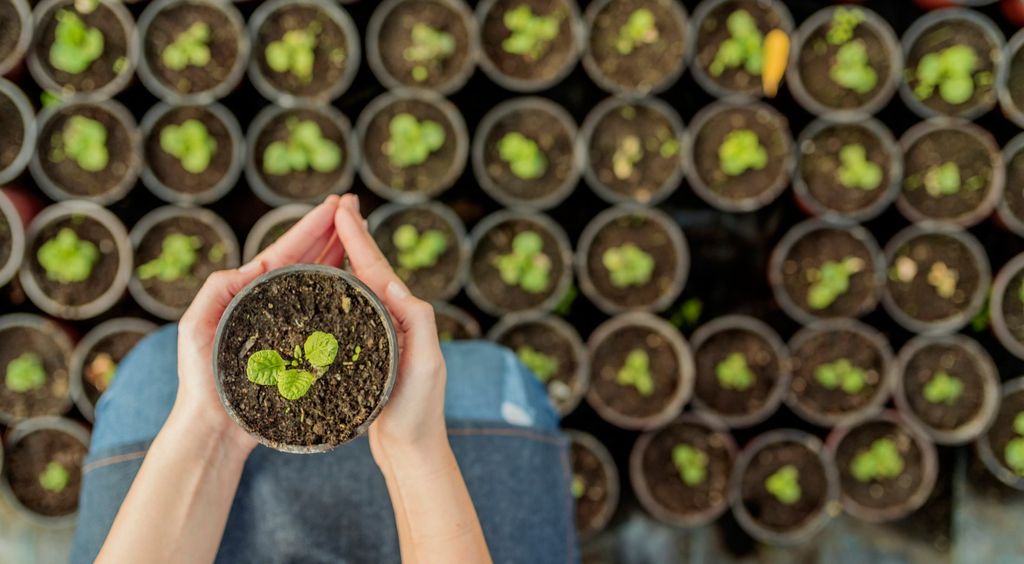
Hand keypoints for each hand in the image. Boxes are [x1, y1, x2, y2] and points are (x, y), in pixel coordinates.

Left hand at [173, 195, 345, 456]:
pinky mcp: (301, 350)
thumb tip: (249, 266)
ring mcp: (287, 326)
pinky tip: (356, 283)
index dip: (311, 226)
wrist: (214, 426)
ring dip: (337, 254)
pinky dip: (339, 293)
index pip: (286, 251)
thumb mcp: (197, 326)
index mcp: (250, 292)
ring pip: (317, 281)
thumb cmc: (201, 380)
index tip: (335, 205)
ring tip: (358, 233)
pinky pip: (324, 314)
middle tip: (353, 206)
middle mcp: (272, 304)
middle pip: (305, 258)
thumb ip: (217, 291)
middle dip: (329, 230)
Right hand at [333, 194, 448, 467]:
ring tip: (332, 233)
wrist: (412, 450)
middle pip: (370, 270)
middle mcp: (395, 321)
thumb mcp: (424, 364)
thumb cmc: (419, 411)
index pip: (377, 269)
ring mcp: (382, 336)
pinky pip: (352, 311)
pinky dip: (339, 290)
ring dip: (346, 257)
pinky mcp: (368, 354)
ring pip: (360, 287)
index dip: (359, 237)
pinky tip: (325, 288)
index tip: (341, 209)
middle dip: (355, 236)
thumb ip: (417, 322)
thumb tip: (392, 281)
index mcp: (405, 317)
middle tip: (339, 204)